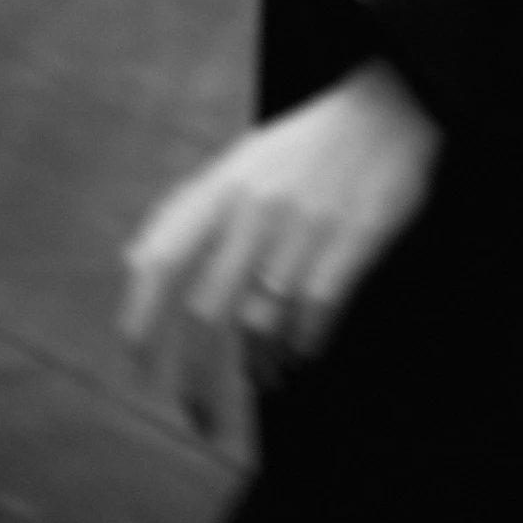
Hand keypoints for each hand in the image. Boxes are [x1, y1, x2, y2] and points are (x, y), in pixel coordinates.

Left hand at [119, 58, 440, 439]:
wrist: (391, 106)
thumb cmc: (307, 144)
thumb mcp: (242, 159)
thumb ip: (188, 207)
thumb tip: (131, 260)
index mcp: (225, 184)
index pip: (162, 260)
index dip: (140, 322)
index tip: (139, 370)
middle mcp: (259, 205)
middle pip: (209, 312)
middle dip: (197, 379)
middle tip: (201, 416)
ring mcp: (308, 223)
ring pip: (262, 322)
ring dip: (258, 366)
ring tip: (264, 379)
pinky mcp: (357, 237)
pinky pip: (316, 313)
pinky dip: (304, 346)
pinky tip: (303, 353)